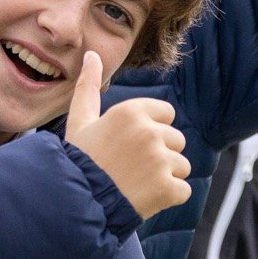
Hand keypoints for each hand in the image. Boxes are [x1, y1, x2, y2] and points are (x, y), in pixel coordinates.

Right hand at [64, 51, 190, 219]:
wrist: (74, 204)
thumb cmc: (77, 160)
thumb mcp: (80, 120)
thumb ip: (89, 86)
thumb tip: (92, 54)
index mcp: (132, 111)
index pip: (166, 114)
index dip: (151, 130)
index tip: (130, 145)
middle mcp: (150, 132)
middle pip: (176, 140)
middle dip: (160, 154)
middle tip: (131, 168)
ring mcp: (161, 161)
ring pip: (181, 166)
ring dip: (164, 177)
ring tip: (135, 184)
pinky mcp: (168, 188)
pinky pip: (183, 190)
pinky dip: (168, 198)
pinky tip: (144, 198)